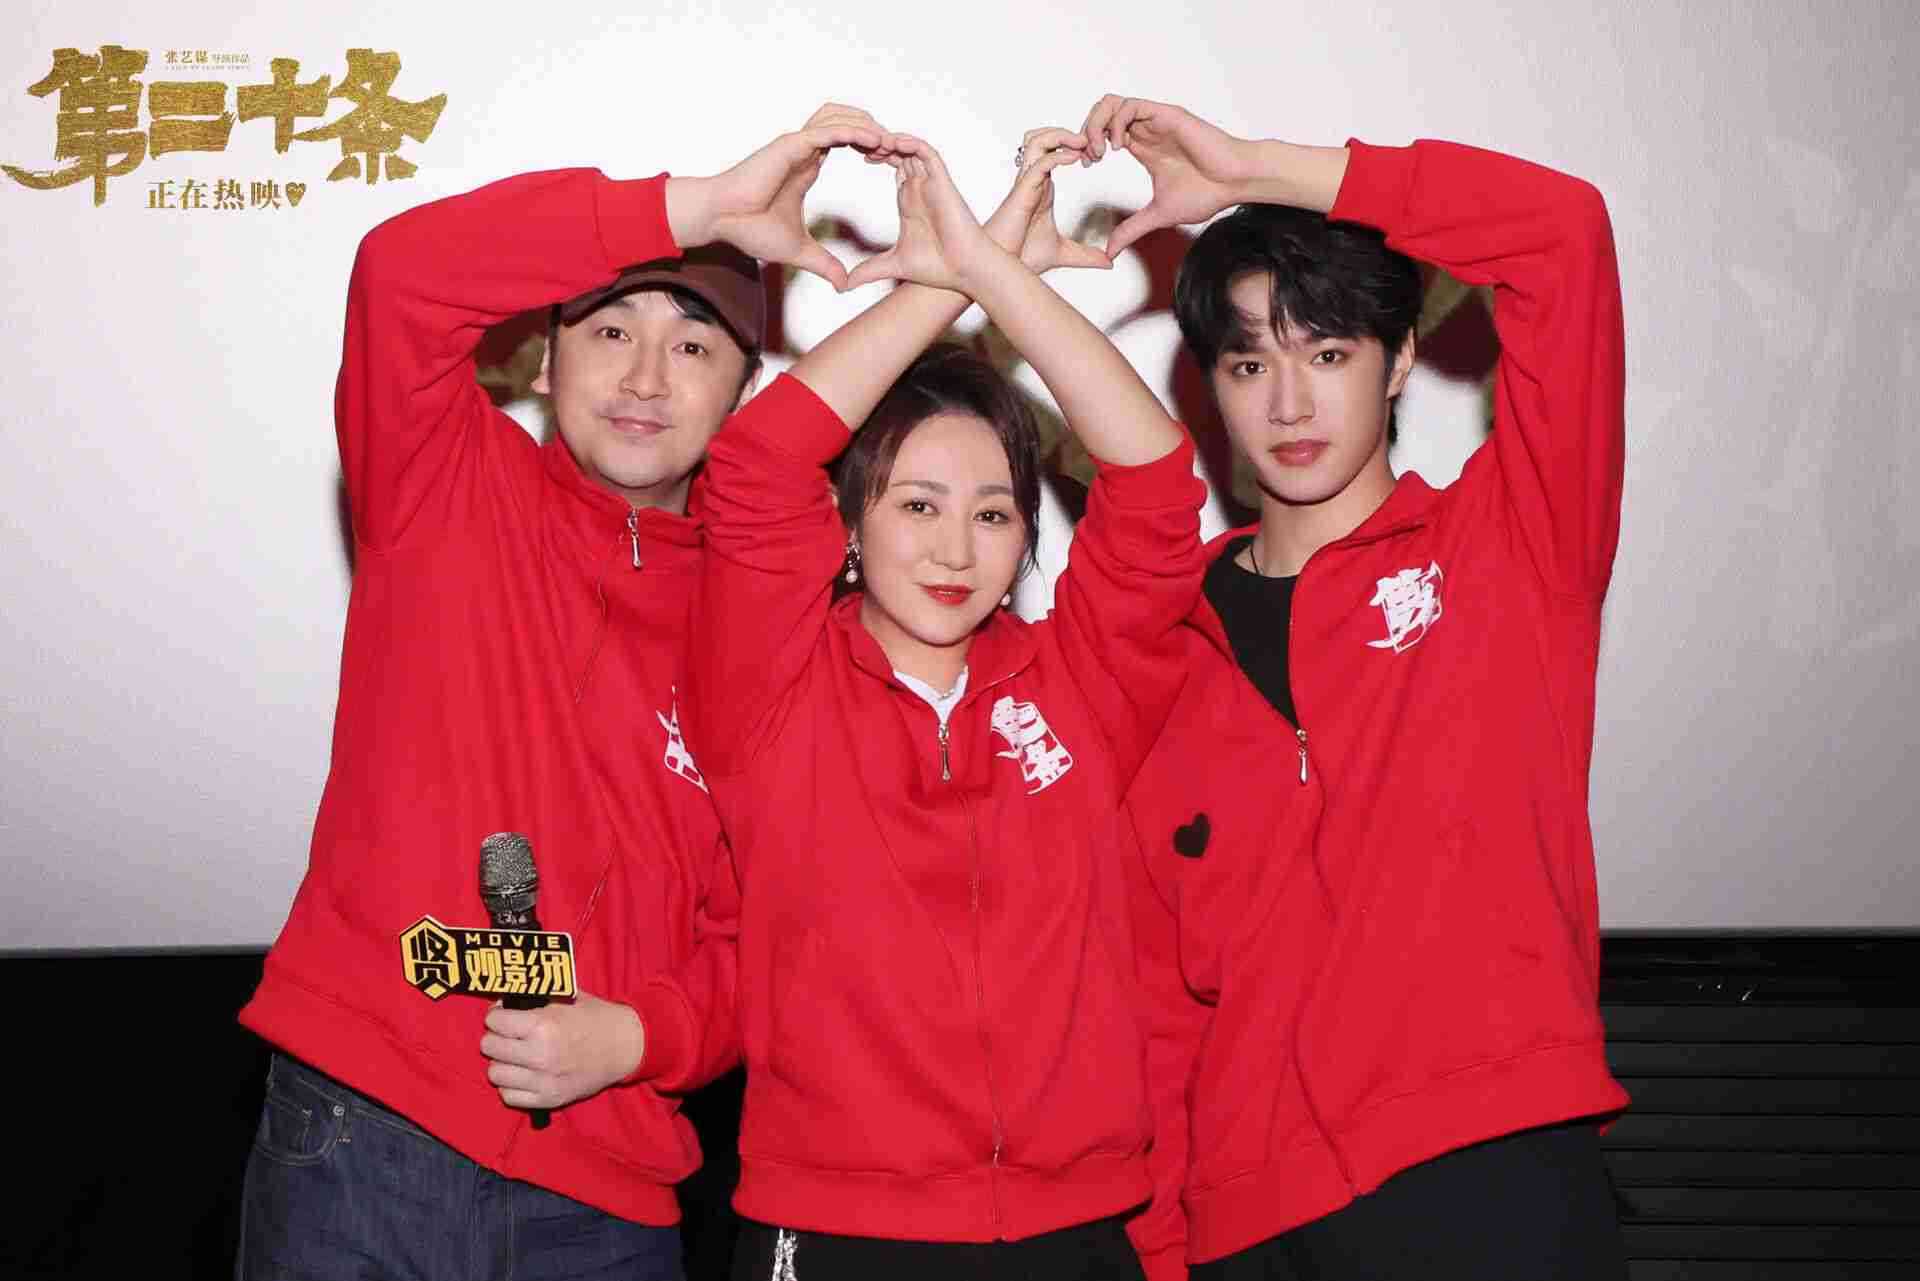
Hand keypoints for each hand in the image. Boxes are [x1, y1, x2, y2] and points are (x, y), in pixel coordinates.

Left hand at [481, 992, 644, 1111]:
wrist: (624, 1046)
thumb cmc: (594, 1018)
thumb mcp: (565, 997)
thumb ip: (534, 998)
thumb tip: (503, 1001)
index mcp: (543, 1026)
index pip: (494, 1021)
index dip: (496, 1015)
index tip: (503, 1015)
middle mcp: (539, 1055)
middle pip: (489, 1047)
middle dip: (496, 1037)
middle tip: (508, 1034)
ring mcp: (544, 1081)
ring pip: (495, 1074)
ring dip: (502, 1062)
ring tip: (516, 1055)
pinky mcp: (549, 1099)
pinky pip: (509, 1096)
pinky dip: (512, 1084)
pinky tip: (524, 1073)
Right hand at [672, 103, 895, 290]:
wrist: (720, 220)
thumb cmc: (748, 229)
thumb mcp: (798, 251)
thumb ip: (823, 263)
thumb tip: (842, 284)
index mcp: (807, 166)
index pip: (846, 143)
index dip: (870, 147)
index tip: (891, 161)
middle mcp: (804, 150)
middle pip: (847, 123)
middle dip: (874, 130)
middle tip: (897, 148)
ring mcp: (796, 144)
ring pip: (839, 118)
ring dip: (867, 125)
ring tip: (891, 140)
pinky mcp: (790, 145)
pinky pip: (828, 130)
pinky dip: (852, 131)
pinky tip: (875, 140)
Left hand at [844, 135, 997, 293]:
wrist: (966, 270)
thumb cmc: (938, 268)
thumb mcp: (893, 266)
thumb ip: (868, 271)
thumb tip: (843, 286)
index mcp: (909, 200)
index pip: (891, 166)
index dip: (872, 155)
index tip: (853, 154)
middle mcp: (919, 187)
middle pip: (897, 152)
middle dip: (876, 143)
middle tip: (852, 138)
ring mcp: (930, 183)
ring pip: (909, 148)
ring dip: (889, 139)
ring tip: (867, 138)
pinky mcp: (941, 182)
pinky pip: (926, 152)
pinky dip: (910, 143)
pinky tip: (891, 141)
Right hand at [980, 127, 1111, 273]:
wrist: (1002, 269)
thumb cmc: (1022, 255)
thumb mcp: (1064, 253)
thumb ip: (1087, 255)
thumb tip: (1108, 262)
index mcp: (1042, 187)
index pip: (1054, 150)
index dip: (1075, 146)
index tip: (1096, 156)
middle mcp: (1033, 180)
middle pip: (1043, 137)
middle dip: (1068, 133)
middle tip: (1092, 144)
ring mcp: (1026, 183)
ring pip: (1037, 141)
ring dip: (1061, 136)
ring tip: (1083, 143)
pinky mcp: (1022, 191)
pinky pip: (1039, 162)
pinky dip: (1057, 155)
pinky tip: (1074, 158)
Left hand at [1078, 95, 1256, 258]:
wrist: (1235, 182)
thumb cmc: (1208, 193)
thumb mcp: (1158, 215)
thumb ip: (1131, 230)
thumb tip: (1110, 252)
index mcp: (1143, 147)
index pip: (1103, 133)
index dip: (1087, 146)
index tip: (1085, 166)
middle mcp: (1146, 130)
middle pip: (1102, 112)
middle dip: (1086, 132)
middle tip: (1089, 158)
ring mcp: (1155, 120)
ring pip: (1112, 104)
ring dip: (1097, 125)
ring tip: (1099, 151)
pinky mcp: (1167, 116)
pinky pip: (1131, 106)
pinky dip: (1116, 124)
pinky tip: (1118, 147)